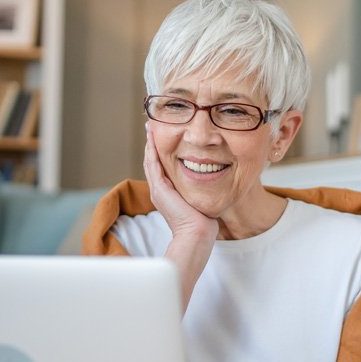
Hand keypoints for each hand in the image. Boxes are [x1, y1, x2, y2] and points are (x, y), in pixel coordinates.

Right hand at [143, 124, 216, 240]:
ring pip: (150, 161)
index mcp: (166, 193)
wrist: (196, 234)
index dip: (159, 151)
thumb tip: (210, 179)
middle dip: (152, 144)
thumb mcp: (198, 199)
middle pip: (152, 162)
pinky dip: (152, 151)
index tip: (161, 137)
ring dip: (149, 144)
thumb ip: (198, 189)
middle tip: (151, 127)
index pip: (160, 167)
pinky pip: (153, 165)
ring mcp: (157, 190)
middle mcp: (159, 190)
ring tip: (150, 128)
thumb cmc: (202, 222)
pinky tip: (152, 139)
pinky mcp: (159, 189)